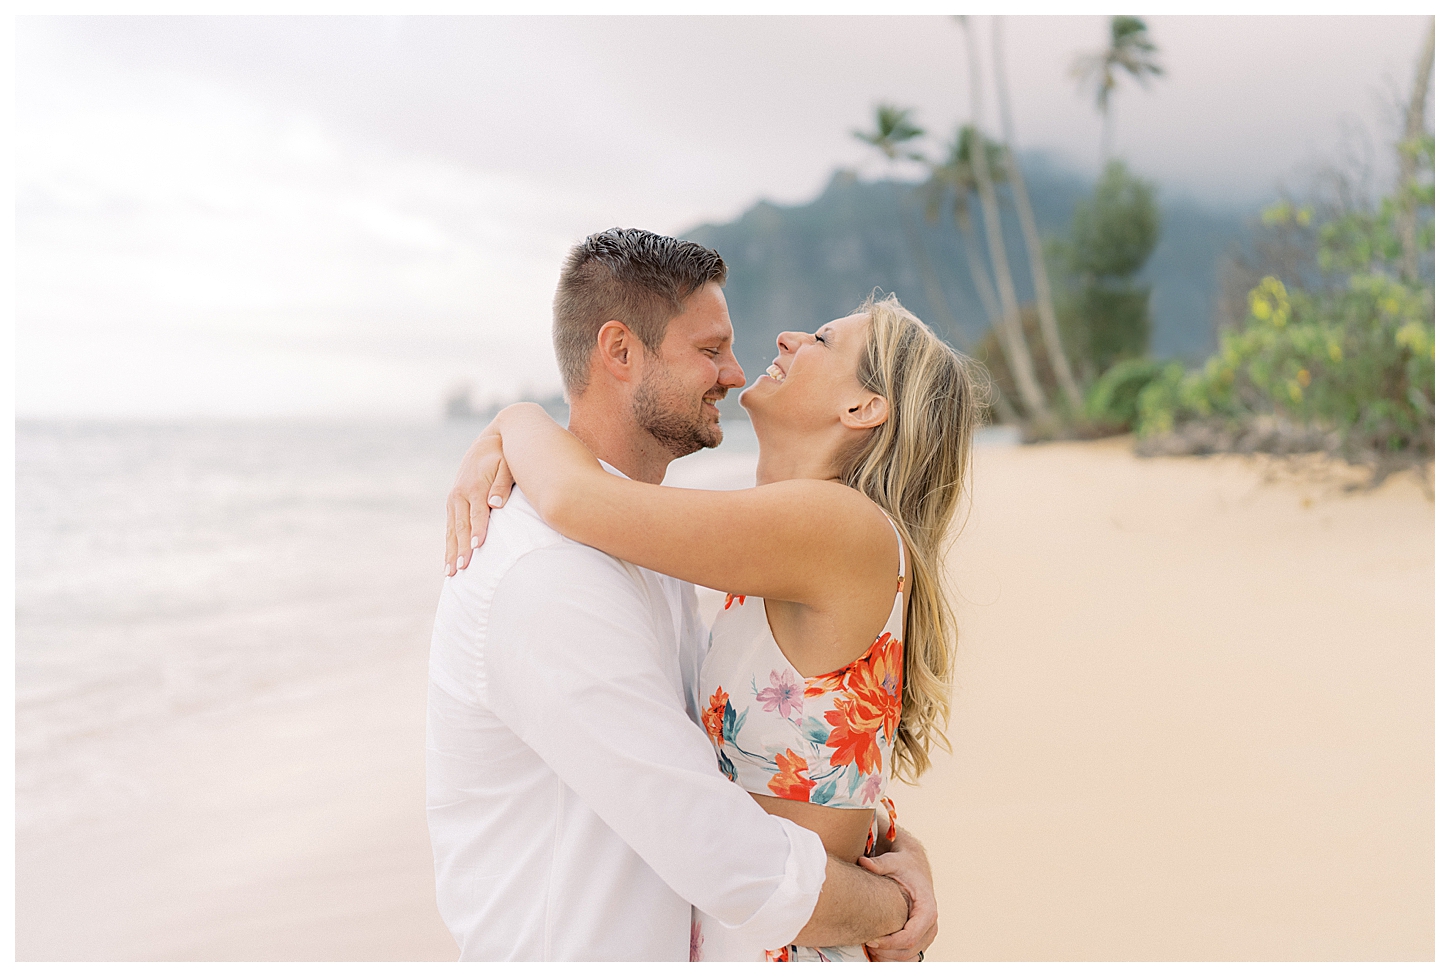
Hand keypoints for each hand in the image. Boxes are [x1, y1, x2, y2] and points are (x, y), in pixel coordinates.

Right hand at [444, 422, 514, 575]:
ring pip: (452, 529)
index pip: (477, 514)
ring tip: (450, 572)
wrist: (489, 441)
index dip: (477, 530)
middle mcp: (460, 494)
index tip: (476, 547)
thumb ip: (502, 484)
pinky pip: (450, 526)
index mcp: (474, 487)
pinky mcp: (453, 502)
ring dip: (451, 551)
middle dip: (461, 548)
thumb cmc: (504, 455)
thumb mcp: (507, 465)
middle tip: (461, 569)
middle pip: (461, 526)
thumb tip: (497, 504)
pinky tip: (449, 559)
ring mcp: (454, 498)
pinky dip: (449, 543)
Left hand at [858, 831, 936, 961]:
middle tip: (865, 944)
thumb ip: (880, 864)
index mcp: (927, 909)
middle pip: (909, 951)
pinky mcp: (921, 937)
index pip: (910, 937)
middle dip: (886, 953)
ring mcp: (927, 933)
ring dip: (888, 958)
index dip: (889, 943)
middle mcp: (931, 924)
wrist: (914, 866)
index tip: (870, 940)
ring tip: (869, 946)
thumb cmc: (904, 865)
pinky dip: (893, 958)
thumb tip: (863, 861)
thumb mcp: (893, 861)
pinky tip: (876, 950)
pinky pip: (909, 956)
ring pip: (910, 957)